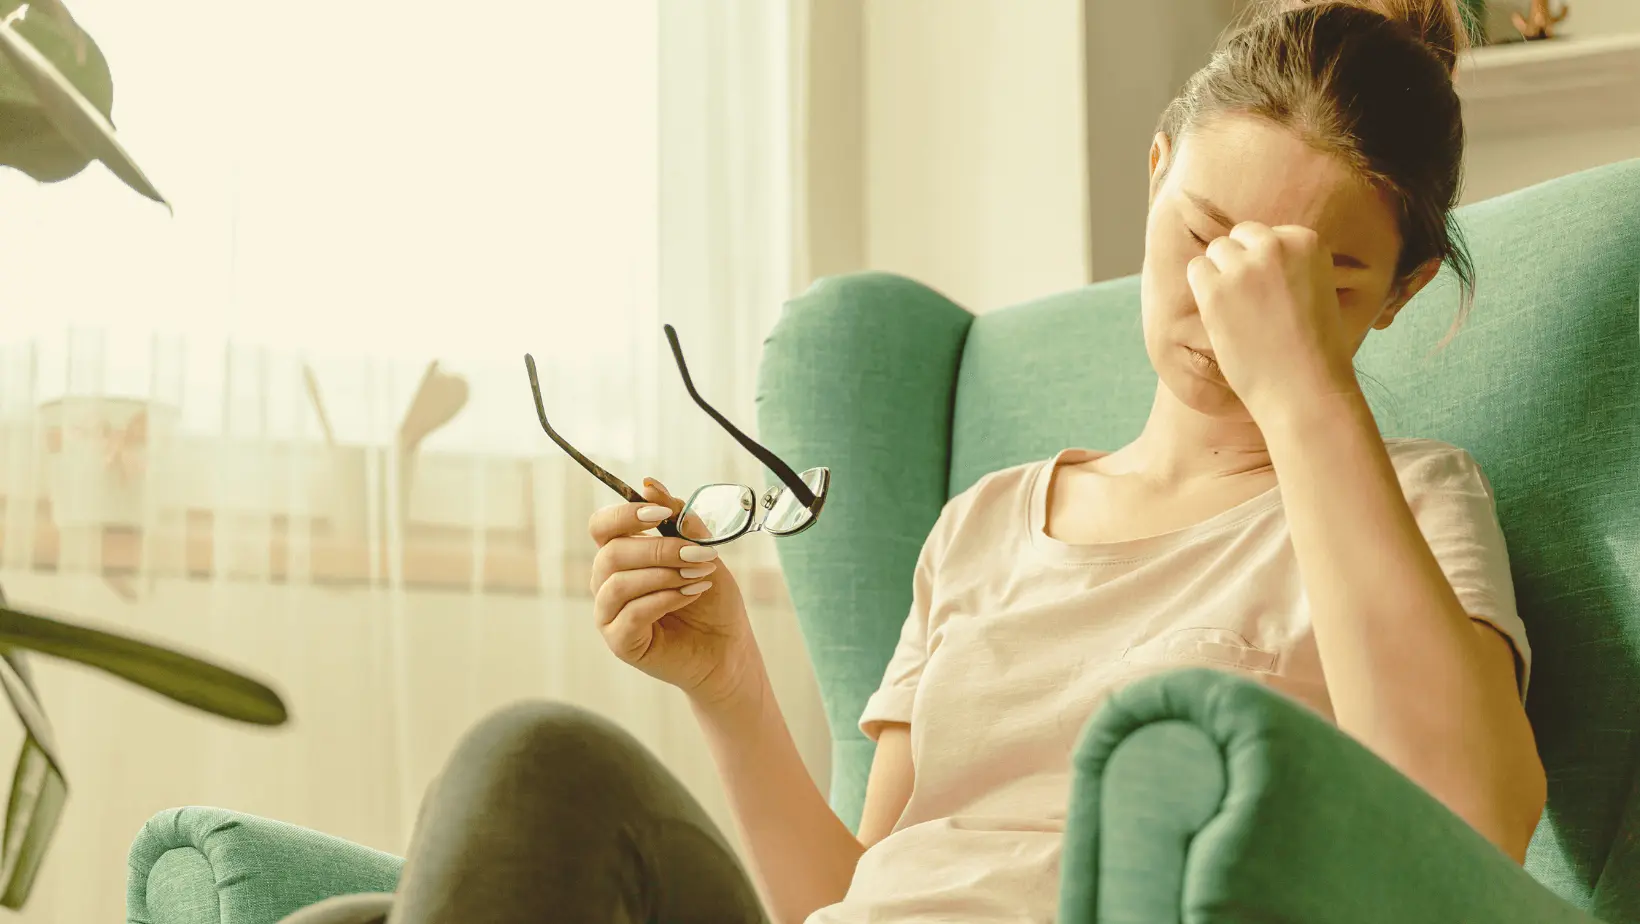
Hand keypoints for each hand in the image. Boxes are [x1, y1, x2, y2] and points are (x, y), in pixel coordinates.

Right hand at [587, 479, 760, 707]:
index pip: (602, 526)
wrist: (727, 647)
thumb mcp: (701, 550)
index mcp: (622, 555)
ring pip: (618, 583)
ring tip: (697, 577)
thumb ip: (678, 520)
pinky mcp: (620, 642)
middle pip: (611, 553)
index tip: (662, 515)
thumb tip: (651, 486)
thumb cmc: (710, 598)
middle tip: (698, 554)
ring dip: (663, 575)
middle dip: (659, 549)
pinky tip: (688, 597)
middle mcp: (607, 582)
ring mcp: (609, 614)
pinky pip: (630, 614)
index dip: (625, 514)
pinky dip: (663, 600)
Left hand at [1186, 221, 1360, 421]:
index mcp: (1307, 241)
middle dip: (1239, 263)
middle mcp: (1275, 245)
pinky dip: (1202, 289)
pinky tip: (1220, 314)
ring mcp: (1244, 266)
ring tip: (1237, 311)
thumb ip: (1289, 265)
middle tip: (1250, 302)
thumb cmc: (1313, 349)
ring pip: (1217, 250)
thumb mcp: (1316, 290)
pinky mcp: (1216, 289)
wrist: (1304, 387)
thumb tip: (1251, 254)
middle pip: (1240, 236)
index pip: (1268, 235)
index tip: (1272, 293)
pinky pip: (1195, 269)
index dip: (1263, 264)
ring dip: (1220, 275)